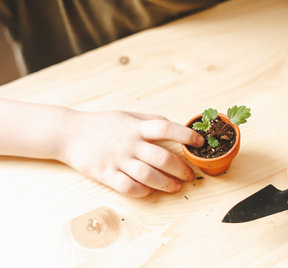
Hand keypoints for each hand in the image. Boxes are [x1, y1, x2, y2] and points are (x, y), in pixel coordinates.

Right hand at [58, 110, 203, 196]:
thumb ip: (150, 120)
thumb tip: (174, 125)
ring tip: (177, 187)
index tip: (199, 142)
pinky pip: (128, 187)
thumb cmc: (103, 124)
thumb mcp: (128, 116)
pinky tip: (150, 191)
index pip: (166, 128)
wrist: (69, 133)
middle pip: (162, 158)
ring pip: (148, 175)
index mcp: (136, 127)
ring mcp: (117, 159)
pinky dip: (142, 191)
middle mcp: (129, 143)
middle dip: (181, 169)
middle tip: (190, 175)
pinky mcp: (106, 174)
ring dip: (166, 184)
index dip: (185, 135)